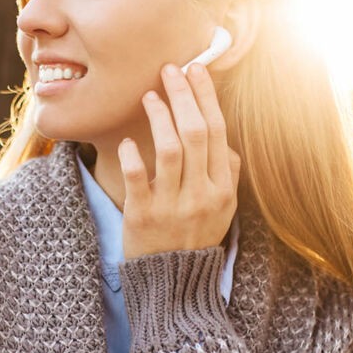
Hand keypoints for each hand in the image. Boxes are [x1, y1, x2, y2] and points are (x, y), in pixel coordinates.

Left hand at [119, 62, 240, 259]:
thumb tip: (221, 136)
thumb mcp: (223, 208)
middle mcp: (202, 194)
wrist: (174, 283)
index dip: (205, 96)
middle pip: (195, 133)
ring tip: (149, 96)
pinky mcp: (143, 216)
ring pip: (169, 150)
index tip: (196, 69)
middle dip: (183, 95)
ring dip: (159, 117)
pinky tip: (127, 142)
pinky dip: (133, 156)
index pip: (216, 131)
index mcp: (223, 189)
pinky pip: (137, 178)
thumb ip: (225, 172)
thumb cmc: (196, 236)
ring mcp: (172, 206)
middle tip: (169, 70)